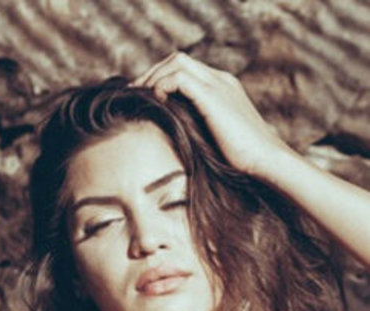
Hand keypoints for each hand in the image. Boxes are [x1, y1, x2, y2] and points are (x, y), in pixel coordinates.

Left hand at [133, 52, 292, 177]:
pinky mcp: (213, 98)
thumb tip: (175, 131)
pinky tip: (156, 100)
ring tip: (140, 95)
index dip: (161, 76)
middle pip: (178, 59)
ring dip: (153, 76)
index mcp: (222, 86)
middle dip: (152, 72)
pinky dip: (163, 85)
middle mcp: (220, 79)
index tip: (144, 94)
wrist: (266, 160)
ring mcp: (218, 85)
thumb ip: (200, 125)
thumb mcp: (217, 135)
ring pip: (176, 62)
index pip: (185, 67)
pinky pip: (180, 78)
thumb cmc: (243, 156)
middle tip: (134, 92)